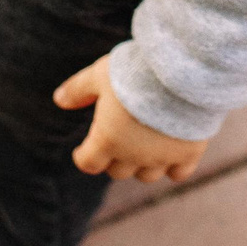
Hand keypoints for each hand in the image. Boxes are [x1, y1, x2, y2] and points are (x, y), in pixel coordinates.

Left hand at [54, 55, 207, 182]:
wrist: (181, 71)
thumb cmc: (134, 71)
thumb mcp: (100, 74)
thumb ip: (78, 89)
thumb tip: (58, 100)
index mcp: (106, 140)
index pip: (88, 163)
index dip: (84, 156)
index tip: (84, 151)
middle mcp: (133, 155)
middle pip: (117, 171)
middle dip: (113, 158)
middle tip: (117, 139)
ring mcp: (162, 157)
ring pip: (146, 175)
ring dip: (141, 164)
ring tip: (143, 145)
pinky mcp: (188, 153)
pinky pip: (178, 173)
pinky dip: (173, 168)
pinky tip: (171, 152)